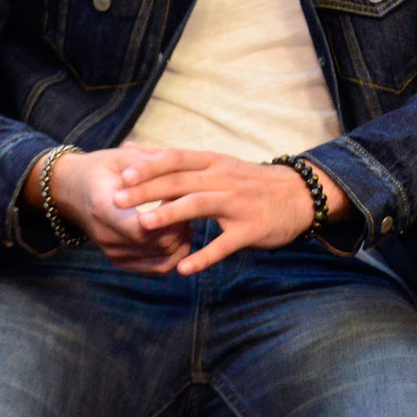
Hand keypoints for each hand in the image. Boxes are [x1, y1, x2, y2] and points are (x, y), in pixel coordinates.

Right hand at [32, 143, 191, 272]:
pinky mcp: (120, 260)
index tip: (178, 194)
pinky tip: (181, 231)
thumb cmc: (102, 168)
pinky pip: (158, 267)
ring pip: (164, 257)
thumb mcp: (124, 157)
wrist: (71, 189)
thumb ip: (152, 166)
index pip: (143, 227)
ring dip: (183, 237)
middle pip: (159, 243)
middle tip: (190, 203)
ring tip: (185, 214)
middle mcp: (106, 235)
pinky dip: (177, 252)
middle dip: (182, 223)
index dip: (170, 215)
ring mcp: (112, 251)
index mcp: (104, 207)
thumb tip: (184, 176)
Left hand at [111, 146, 344, 275]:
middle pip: (181, 181)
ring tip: (142, 226)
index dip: (150, 165)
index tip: (121, 175)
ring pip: (200, 205)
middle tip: (116, 200)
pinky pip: (224, 244)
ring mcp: (238, 204)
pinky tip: (183, 268)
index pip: (178, 159)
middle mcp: (225, 179)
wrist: (301, 195)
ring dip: (170, 215)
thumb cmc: (250, 182)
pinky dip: (204, 256)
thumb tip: (131, 148)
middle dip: (147, 190)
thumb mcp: (217, 164)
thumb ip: (175, 161)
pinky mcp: (251, 229)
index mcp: (215, 163)